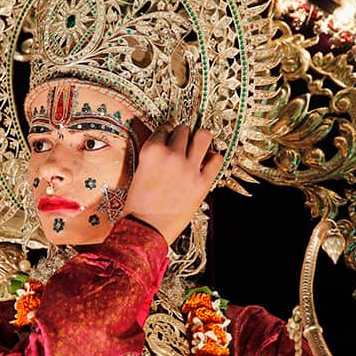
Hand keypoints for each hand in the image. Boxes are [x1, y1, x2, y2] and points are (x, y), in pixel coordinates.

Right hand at [122, 123, 222, 243]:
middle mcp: (170, 154)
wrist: (146, 228)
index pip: (165, 128)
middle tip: (184, 143)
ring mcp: (188, 167)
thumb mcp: (141, 170)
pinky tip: (207, 163)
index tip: (172, 133)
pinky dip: (213, 158)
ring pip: (203, 136)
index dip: (169, 131)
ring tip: (199, 146)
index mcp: (151, 151)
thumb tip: (172, 146)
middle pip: (184, 130)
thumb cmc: (139, 204)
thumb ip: (156, 156)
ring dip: (201, 139)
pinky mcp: (202, 182)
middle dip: (184, 135)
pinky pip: (217, 159)